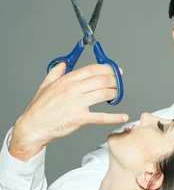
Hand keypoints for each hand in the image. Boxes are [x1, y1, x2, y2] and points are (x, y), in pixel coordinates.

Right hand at [10, 63, 128, 160]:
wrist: (34, 125)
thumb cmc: (40, 107)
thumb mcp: (46, 84)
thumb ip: (56, 72)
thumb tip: (63, 64)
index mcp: (67, 80)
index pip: (92, 69)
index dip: (107, 69)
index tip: (115, 71)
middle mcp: (73, 89)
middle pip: (101, 80)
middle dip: (114, 81)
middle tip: (118, 84)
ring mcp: (77, 104)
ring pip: (103, 94)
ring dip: (115, 94)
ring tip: (117, 96)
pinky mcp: (79, 119)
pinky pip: (101, 117)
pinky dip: (115, 117)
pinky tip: (123, 117)